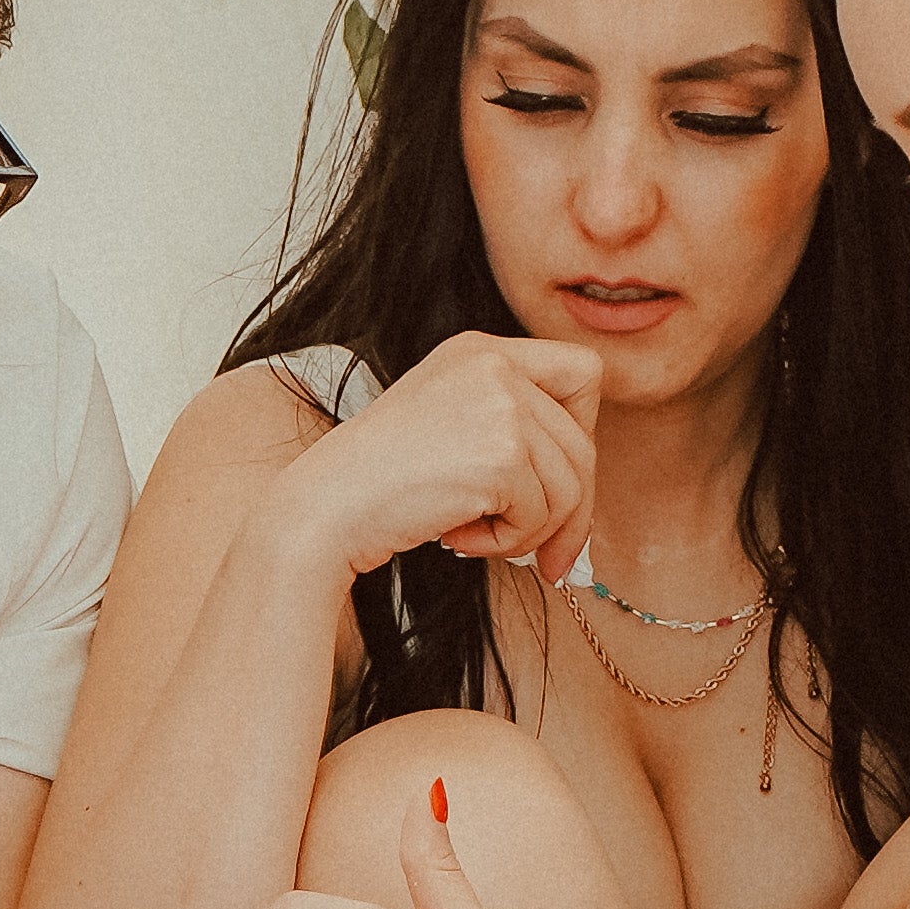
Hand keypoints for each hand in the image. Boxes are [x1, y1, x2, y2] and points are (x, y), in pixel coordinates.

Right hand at [281, 335, 599, 587]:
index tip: (558, 479)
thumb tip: (585, 487)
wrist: (324, 509)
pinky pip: (541, 514)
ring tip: (477, 538)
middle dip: (570, 511)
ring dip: (531, 531)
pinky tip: (457, 537)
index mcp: (480, 350)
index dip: (582, 431)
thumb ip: (511, 427)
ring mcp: (501, 404)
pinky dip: (507, 542)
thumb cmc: (379, 485)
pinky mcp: (502, 452)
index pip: (582, 373)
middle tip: (545, 557)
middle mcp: (494, 364)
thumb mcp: (449, 426)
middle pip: (582, 444)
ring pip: (570, 486)